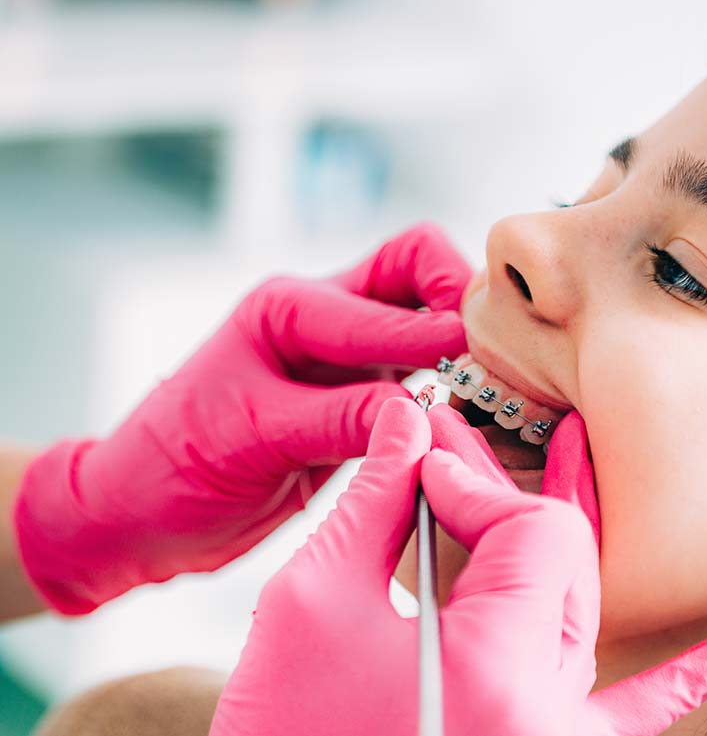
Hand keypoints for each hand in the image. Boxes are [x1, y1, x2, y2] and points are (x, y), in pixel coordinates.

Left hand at [13, 222, 471, 614]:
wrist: (140, 515)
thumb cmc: (174, 468)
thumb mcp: (254, 437)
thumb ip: (341, 418)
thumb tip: (424, 408)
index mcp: (289, 308)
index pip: (388, 298)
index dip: (439, 329)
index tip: (479, 364)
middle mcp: (322, 318)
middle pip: (416, 265)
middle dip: (460, 295)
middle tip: (491, 350)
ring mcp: (343, 358)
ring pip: (424, 316)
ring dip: (461, 339)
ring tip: (491, 382)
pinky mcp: (354, 399)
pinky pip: (417, 374)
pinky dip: (449, 384)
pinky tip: (467, 413)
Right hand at [209, 398, 706, 735]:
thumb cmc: (276, 731)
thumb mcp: (310, 606)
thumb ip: (371, 502)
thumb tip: (406, 425)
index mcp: (497, 671)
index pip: (529, 528)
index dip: (474, 482)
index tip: (419, 468)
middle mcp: (551, 715)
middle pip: (565, 559)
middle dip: (501, 498)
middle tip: (451, 449)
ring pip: (587, 608)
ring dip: (567, 534)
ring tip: (571, 450)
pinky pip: (638, 715)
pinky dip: (692, 677)